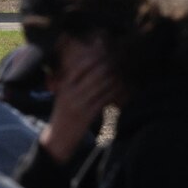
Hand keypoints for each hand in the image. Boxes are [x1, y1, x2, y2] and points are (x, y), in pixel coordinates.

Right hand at [42, 37, 118, 162]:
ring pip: (103, 86)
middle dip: (111, 65)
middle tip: (125, 59)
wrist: (58, 138)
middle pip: (95, 72)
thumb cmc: (63, 112)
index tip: (110, 49)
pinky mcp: (87, 115)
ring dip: (118, 78)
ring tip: (128, 73)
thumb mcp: (62, 91)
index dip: (96, 55)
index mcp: (64, 83)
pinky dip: (118, 95)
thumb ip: (71, 76)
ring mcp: (79, 103)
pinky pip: (106, 101)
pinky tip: (126, 90)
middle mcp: (71, 91)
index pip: (81, 64)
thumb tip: (87, 59)